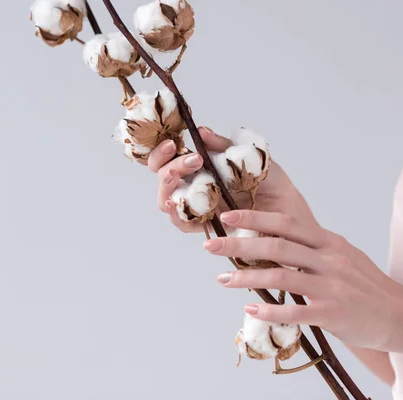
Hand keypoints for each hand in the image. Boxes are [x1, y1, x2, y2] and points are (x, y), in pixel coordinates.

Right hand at [148, 127, 316, 231]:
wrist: (288, 207)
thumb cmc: (268, 181)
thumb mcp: (247, 155)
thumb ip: (222, 145)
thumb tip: (201, 131)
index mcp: (198, 166)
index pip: (168, 158)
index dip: (161, 151)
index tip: (172, 142)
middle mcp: (192, 186)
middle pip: (162, 177)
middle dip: (165, 165)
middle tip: (187, 159)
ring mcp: (196, 206)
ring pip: (165, 200)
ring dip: (167, 186)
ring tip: (177, 174)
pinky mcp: (205, 226)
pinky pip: (182, 222)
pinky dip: (176, 212)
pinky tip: (178, 202)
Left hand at [206, 209, 402, 351]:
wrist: (400, 315)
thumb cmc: (364, 284)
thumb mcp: (342, 255)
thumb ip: (310, 247)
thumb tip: (272, 238)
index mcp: (329, 242)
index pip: (286, 224)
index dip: (254, 219)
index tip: (227, 218)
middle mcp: (330, 260)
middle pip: (277, 247)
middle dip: (238, 245)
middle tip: (210, 246)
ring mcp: (332, 288)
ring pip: (280, 277)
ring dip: (246, 278)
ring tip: (222, 280)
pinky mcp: (333, 315)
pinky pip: (295, 312)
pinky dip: (270, 311)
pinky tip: (250, 308)